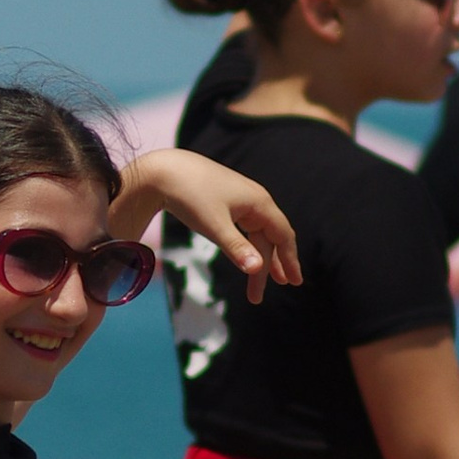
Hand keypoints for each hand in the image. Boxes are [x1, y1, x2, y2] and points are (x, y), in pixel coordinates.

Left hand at [123, 149, 302, 296]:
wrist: (164, 171)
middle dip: (273, 265)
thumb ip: (237, 248)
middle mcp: (256, 199)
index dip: (290, 259)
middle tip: (280, 288)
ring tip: (260, 281)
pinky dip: (248, 246)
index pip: (283, 235)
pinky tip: (248, 256)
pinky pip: (246, 227)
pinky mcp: (227, 201)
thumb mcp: (214, 226)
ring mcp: (242, 199)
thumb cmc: (190, 195)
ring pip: (257, 234)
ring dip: (260, 257)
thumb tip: (257, 270)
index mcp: (259, 202)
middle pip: (271, 237)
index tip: (294, 282)